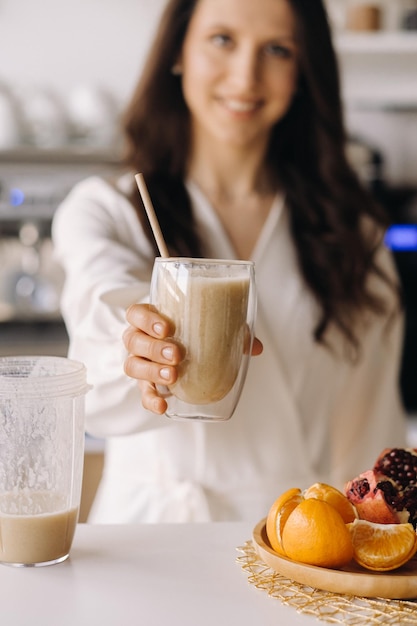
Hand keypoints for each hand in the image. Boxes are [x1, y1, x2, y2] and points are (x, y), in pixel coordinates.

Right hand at [123, 303, 262, 414]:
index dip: (146, 320)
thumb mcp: (209, 327)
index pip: (136, 314)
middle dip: (154, 349)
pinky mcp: (145, 384)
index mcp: (150, 319)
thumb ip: (230, 332)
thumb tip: (257, 347)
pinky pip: (142, 393)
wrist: (178, 351)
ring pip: (133, 366)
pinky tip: (162, 407)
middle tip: (177, 355)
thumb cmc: (192, 332)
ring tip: (173, 376)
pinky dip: (150, 400)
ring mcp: (140, 362)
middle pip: (133, 341)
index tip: (167, 328)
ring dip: (152, 372)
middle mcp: (139, 339)